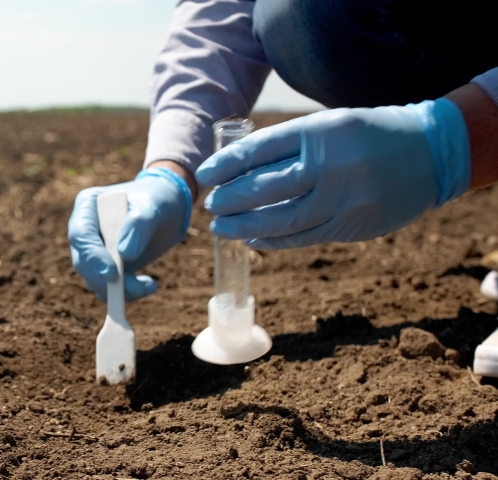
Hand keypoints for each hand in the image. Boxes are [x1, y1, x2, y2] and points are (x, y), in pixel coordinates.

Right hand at [68, 167, 191, 301]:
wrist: (167, 211)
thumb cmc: (158, 201)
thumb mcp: (153, 208)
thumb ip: (139, 226)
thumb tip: (125, 254)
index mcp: (88, 206)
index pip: (81, 234)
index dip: (93, 256)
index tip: (112, 273)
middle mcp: (85, 229)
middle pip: (83, 261)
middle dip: (106, 279)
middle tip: (135, 288)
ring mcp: (93, 250)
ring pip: (94, 279)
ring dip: (119, 290)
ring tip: (149, 285)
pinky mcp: (105, 267)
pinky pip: (107, 287)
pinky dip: (126, 293)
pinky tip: (148, 285)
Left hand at [195, 99, 470, 249]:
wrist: (432, 152)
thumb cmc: (366, 134)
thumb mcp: (328, 124)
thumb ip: (288, 145)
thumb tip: (235, 169)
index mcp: (320, 132)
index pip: (259, 150)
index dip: (226, 165)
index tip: (204, 175)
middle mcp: (330, 166)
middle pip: (265, 188)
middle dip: (230, 199)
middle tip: (210, 205)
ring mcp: (343, 199)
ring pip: (281, 219)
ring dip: (244, 226)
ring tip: (221, 227)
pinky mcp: (352, 226)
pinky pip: (303, 237)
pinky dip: (273, 240)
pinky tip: (252, 238)